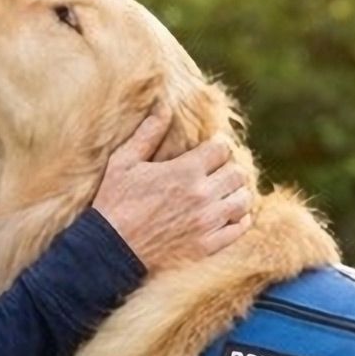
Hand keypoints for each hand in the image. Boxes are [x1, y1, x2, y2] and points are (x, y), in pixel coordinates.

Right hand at [92, 104, 253, 272]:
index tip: (211, 148)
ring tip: (224, 191)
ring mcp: (208, 222)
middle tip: (218, 170)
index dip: (218, 145)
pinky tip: (227, 214)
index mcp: (185, 171)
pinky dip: (239, 218)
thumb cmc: (115, 202)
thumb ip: (147, 133)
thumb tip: (163, 106)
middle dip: (229, 167)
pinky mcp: (208, 245)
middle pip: (238, 173)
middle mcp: (202, 195)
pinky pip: (239, 228)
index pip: (222, 148)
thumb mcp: (124, 162)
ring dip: (237, 192)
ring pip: (244, 199)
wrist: (111, 249)